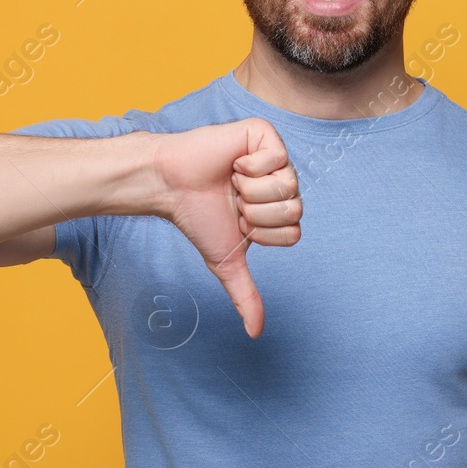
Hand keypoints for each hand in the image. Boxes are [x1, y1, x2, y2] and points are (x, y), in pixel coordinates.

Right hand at [152, 118, 301, 337]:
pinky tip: (233, 162)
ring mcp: (275, 157)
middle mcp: (282, 182)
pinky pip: (278, 157)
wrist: (171, 186)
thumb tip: (256, 333)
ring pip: (288, 184)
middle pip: (294, 208)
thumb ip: (245, 295)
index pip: (294, 232)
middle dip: (255, 212)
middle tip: (233, 201)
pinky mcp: (264, 134)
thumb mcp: (226, 261)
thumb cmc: (197, 217)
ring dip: (251, 190)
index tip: (237, 221)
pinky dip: (250, 166)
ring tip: (232, 182)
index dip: (261, 232)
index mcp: (279, 208)